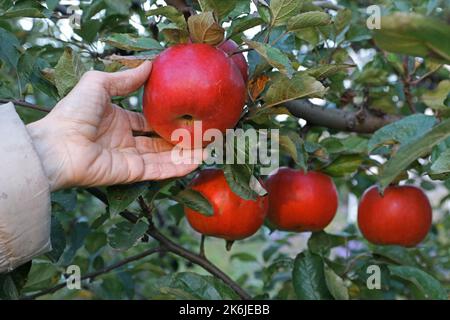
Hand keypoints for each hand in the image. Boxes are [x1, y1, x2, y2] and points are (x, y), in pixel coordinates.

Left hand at [27, 62, 200, 190]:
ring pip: (163, 157)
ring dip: (184, 154)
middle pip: (158, 142)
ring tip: (208, 149)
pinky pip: (158, 170)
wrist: (56, 145)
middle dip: (179, 139)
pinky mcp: (130, 174)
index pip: (146, 122)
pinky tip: (196, 161)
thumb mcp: (98, 84)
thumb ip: (124, 78)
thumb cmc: (73, 113)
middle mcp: (124, 141)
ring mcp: (128, 159)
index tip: (185, 116)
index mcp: (116, 121)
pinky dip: (177, 167)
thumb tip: (149, 65)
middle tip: (202, 134)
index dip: (165, 120)